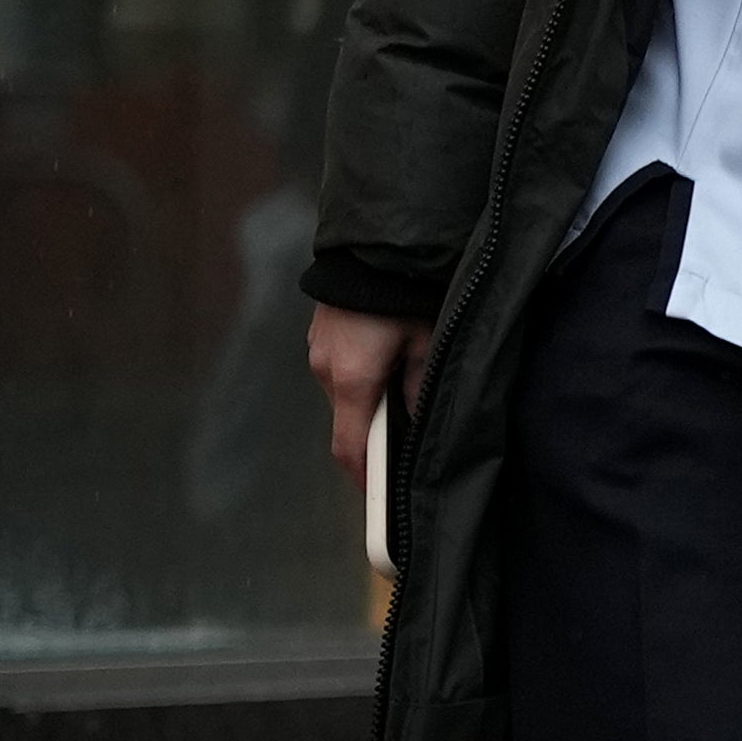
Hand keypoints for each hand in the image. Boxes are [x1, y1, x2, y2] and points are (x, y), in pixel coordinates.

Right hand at [308, 304, 417, 473]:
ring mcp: (317, 353)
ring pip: (343, 396)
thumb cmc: (399, 293)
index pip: (350, 446)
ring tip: (398, 374)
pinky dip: (357, 378)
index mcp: (353, 379)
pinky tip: (382, 356)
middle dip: (373, 429)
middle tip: (404, 423)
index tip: (375, 490)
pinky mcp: (318, 339)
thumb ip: (418, 390)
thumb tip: (416, 422)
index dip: (362, 474)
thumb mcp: (423, 344)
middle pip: (347, 422)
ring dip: (366, 399)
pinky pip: (336, 372)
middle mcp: (327, 370)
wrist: (369, 250)